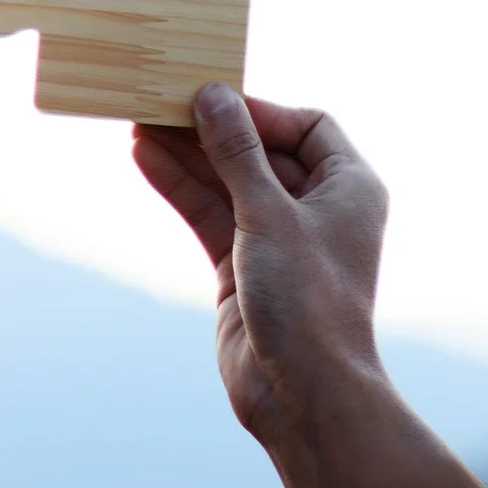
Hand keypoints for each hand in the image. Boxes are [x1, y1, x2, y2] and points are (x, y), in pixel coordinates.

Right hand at [133, 83, 386, 444]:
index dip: (260, 109)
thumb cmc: (307, 301)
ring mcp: (277, 238)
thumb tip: (212, 94)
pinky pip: (209, 213)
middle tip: (160, 99)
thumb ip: (236, 152)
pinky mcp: (242, 265)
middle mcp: (316, 208)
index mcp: (349, 189)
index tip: (212, 98)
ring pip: (226, 181)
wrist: (301, 393)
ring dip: (186, 154)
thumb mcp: (268, 214)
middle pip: (258, 151)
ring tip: (138, 122)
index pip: (306, 126)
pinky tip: (145, 159)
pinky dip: (180, 187)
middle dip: (210, 128)